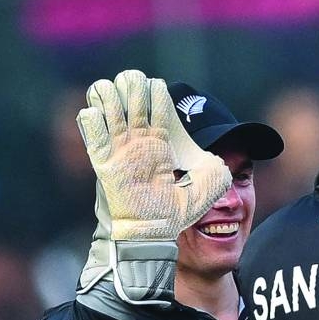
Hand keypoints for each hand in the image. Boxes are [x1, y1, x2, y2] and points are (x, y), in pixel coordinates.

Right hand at [76, 70, 230, 303]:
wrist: (154, 234)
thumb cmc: (178, 213)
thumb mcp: (206, 190)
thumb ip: (218, 173)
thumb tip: (226, 160)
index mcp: (161, 140)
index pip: (156, 103)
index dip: (156, 91)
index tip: (159, 89)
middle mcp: (138, 140)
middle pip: (130, 96)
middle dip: (132, 85)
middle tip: (136, 87)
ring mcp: (119, 150)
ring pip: (107, 106)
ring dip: (109, 95)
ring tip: (116, 97)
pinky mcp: (104, 163)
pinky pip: (92, 134)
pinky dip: (92, 119)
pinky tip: (98, 115)